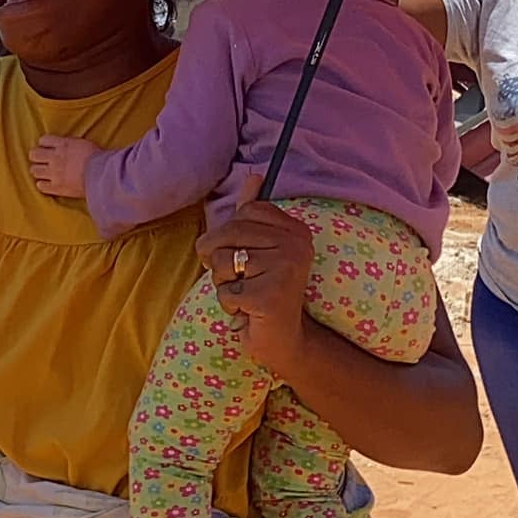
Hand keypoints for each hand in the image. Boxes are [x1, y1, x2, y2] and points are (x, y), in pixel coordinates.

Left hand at [29, 136, 94, 197]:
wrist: (101, 175)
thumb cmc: (97, 158)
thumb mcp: (82, 144)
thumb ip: (69, 144)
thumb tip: (62, 145)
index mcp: (62, 145)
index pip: (43, 140)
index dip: (44, 144)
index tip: (47, 147)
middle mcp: (55, 158)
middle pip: (34, 154)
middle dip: (36, 156)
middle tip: (41, 160)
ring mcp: (54, 173)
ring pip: (34, 170)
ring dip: (38, 170)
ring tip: (44, 172)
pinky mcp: (56, 187)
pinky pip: (40, 186)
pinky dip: (42, 184)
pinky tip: (47, 184)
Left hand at [194, 177, 314, 375]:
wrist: (283, 340)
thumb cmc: (265, 292)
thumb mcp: (258, 248)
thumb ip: (253, 214)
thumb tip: (253, 176)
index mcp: (295, 230)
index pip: (244, 212)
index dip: (230, 235)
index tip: (245, 257)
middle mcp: (296, 245)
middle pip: (228, 235)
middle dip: (221, 262)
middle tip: (243, 281)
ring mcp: (286, 269)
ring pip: (223, 262)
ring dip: (226, 285)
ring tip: (248, 296)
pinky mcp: (271, 295)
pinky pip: (226, 291)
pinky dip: (230, 305)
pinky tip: (250, 312)